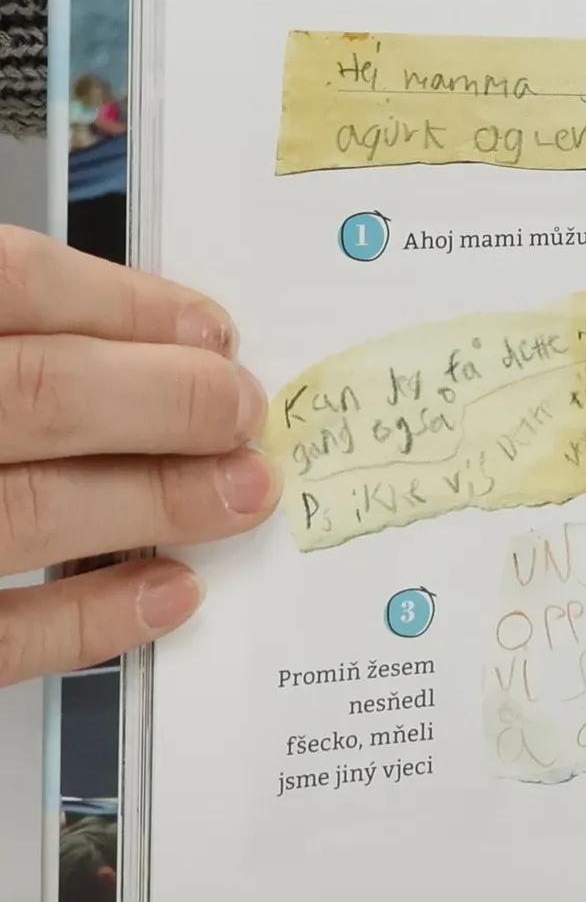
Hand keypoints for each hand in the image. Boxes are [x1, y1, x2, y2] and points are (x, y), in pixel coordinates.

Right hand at [0, 228, 280, 687]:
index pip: (14, 284)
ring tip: (245, 492)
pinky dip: (93, 618)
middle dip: (171, 402)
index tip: (211, 329)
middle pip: (46, 394)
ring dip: (161, 501)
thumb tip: (152, 343)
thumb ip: (22, 333)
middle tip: (246, 413)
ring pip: (33, 510)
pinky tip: (171, 593)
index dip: (128, 305)